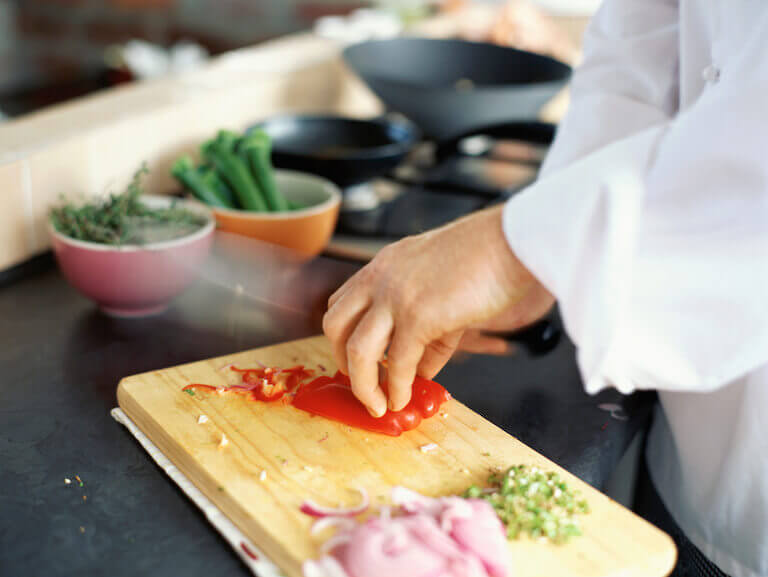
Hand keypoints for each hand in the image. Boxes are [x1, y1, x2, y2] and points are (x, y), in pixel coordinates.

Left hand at [322, 205, 544, 416]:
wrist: (511, 242)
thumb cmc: (487, 259)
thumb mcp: (443, 289)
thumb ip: (429, 330)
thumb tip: (422, 371)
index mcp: (384, 266)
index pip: (342, 302)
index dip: (343, 335)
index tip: (353, 359)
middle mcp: (380, 278)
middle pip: (334, 325)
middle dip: (341, 360)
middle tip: (360, 384)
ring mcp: (395, 297)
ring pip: (356, 350)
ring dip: (362, 385)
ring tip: (377, 406)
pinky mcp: (418, 316)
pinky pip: (398, 362)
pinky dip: (397, 388)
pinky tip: (403, 400)